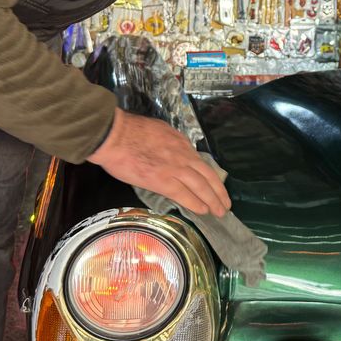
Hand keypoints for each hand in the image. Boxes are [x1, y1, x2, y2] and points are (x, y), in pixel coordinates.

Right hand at [87, 109, 230, 216]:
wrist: (115, 135)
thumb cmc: (129, 130)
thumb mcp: (159, 129)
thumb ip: (170, 141)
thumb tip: (173, 149)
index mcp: (180, 142)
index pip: (200, 162)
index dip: (210, 176)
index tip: (215, 184)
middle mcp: (183, 155)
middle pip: (207, 175)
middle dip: (219, 191)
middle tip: (226, 203)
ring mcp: (174, 169)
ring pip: (201, 186)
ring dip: (213, 200)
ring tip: (220, 211)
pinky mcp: (163, 181)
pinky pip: (184, 195)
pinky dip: (196, 203)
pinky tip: (203, 210)